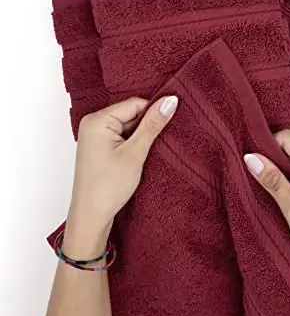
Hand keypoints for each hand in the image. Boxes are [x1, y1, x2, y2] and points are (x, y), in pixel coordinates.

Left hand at [63, 96, 177, 257]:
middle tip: (159, 143)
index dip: (154, 111)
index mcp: (97, 120)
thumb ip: (152, 125)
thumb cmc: (108, 186)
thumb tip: (170, 101)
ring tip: (145, 154)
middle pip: (131, 113)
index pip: (134, 103)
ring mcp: (95, 136)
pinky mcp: (100, 148)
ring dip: (141, 137)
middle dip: (147, 126)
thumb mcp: (135, 152)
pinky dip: (133, 145)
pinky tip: (139, 157)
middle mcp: (93, 124)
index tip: (171, 122)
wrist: (92, 214)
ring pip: (128, 126)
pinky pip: (121, 137)